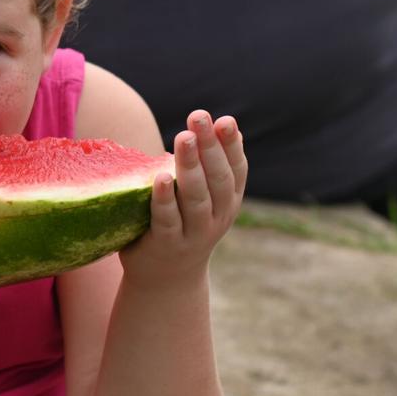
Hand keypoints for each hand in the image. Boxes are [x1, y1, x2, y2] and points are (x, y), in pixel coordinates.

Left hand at [120, 110, 246, 286]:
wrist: (166, 278)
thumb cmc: (182, 223)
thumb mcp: (204, 197)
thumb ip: (209, 167)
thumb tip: (218, 125)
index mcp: (228, 201)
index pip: (235, 169)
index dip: (231, 145)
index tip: (225, 120)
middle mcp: (217, 217)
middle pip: (217, 179)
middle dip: (210, 146)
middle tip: (199, 117)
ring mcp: (194, 233)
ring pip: (196, 197)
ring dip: (190, 165)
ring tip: (183, 137)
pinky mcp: (168, 244)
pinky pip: (168, 219)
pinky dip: (165, 199)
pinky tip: (161, 177)